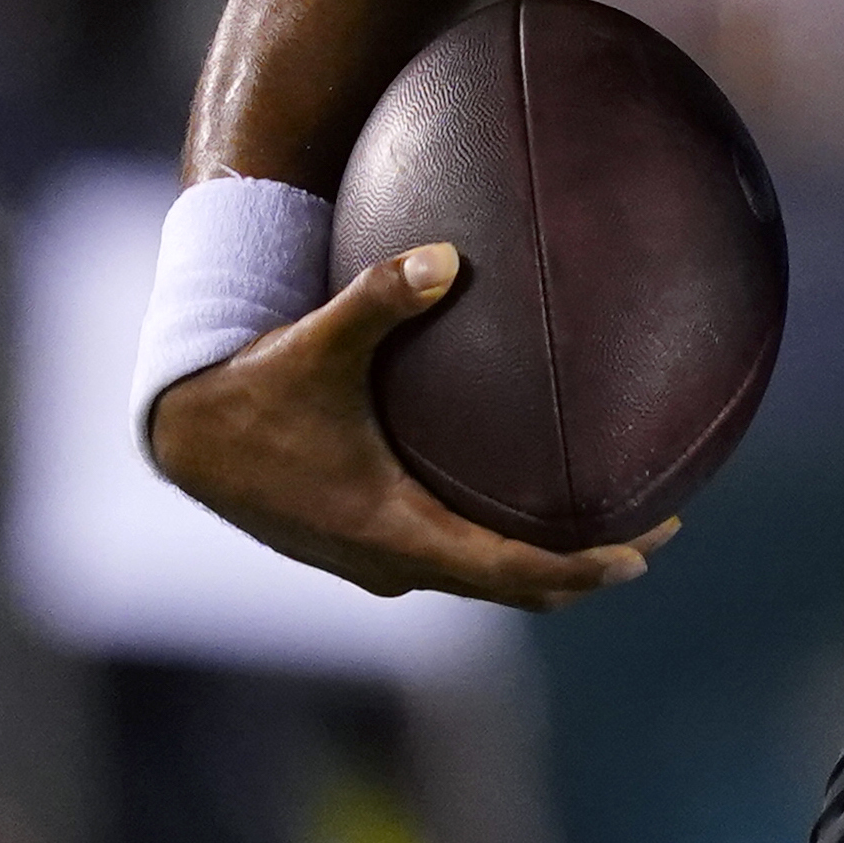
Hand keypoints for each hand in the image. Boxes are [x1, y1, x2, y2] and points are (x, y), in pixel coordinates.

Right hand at [148, 243, 673, 610]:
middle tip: (657, 531)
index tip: (640, 551)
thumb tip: (443, 257)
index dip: (579, 565)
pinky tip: (531, 507)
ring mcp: (376, 562)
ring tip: (614, 530)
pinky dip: (503, 549)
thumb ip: (380, 296)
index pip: (509, 567)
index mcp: (393, 528)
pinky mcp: (364, 548)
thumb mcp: (316, 342)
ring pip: (482, 578)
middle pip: (513, 586)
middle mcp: (391, 561)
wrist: (186, 435)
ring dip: (547, 564)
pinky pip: (453, 561)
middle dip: (587, 566)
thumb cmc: (254, 388)